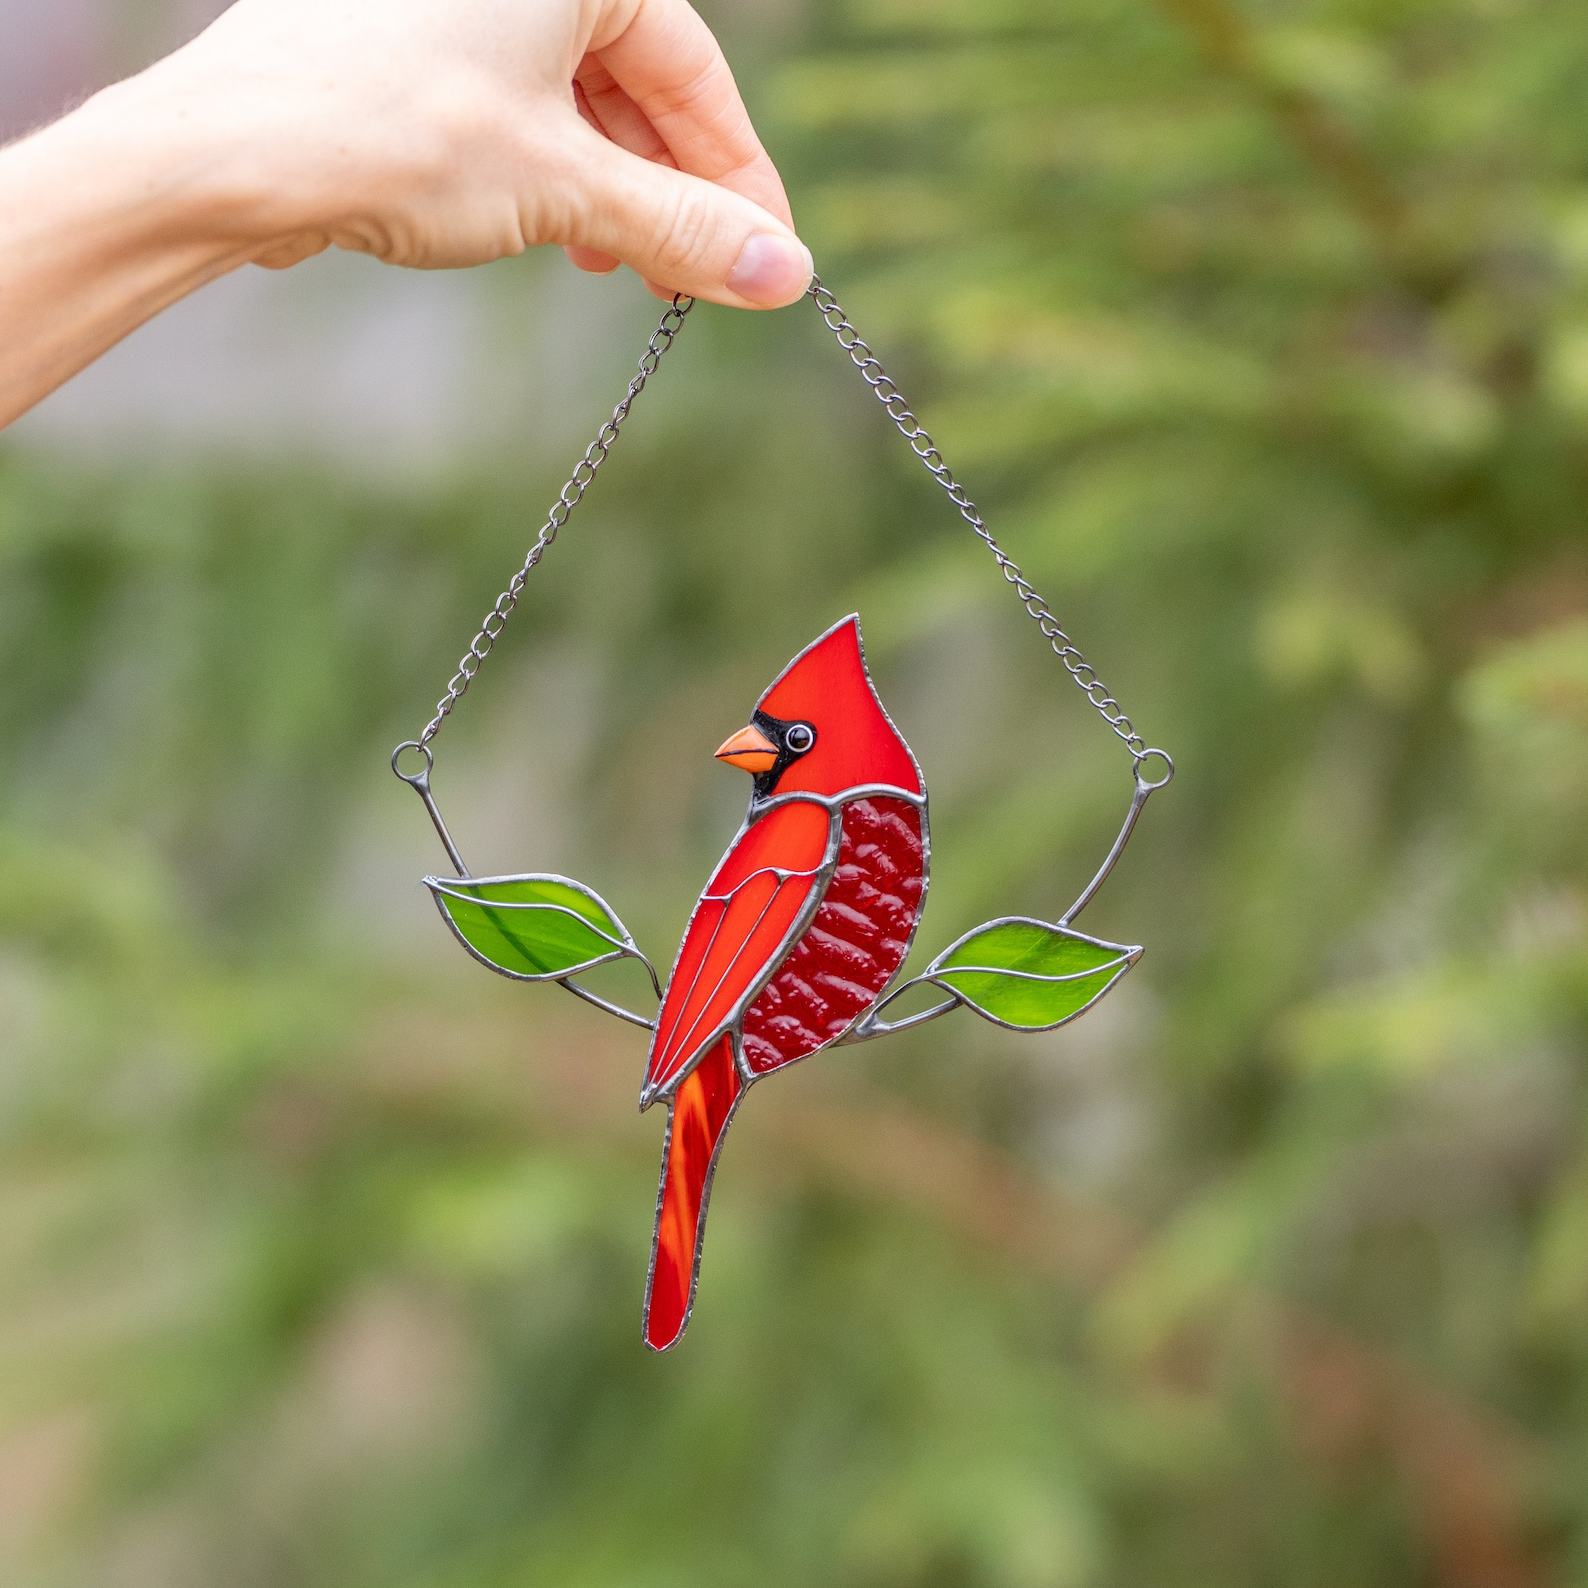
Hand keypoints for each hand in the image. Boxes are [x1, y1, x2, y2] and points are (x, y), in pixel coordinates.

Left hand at [160, 0, 810, 307]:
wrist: (233, 151)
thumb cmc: (396, 134)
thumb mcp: (567, 188)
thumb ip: (683, 229)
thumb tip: (783, 276)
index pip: (696, 71)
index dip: (739, 176)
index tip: (768, 257)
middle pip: (639, 84)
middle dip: (670, 190)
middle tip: (694, 278)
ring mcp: (459, 1)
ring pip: (578, 100)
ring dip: (613, 193)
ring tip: (621, 267)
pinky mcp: (415, 41)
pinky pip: (520, 105)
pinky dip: (553, 173)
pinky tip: (562, 235)